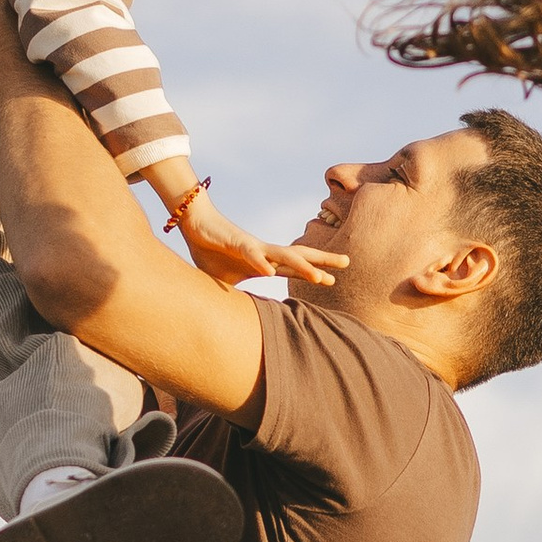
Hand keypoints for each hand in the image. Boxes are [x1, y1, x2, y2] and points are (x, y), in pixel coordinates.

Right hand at [179, 195, 348, 291]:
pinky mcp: (234, 242)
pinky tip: (270, 272)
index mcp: (264, 261)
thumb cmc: (211, 251)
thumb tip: (241, 316)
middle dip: (323, 260)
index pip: (294, 267)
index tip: (333, 279)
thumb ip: (239, 295)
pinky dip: (260, 262)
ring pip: (282, 255)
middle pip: (299, 256)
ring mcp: (252, 247)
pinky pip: (250, 254)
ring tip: (320, 276)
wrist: (193, 224)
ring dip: (302, 266)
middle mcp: (264, 252)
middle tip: (347, 262)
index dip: (313, 272)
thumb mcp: (228, 280)